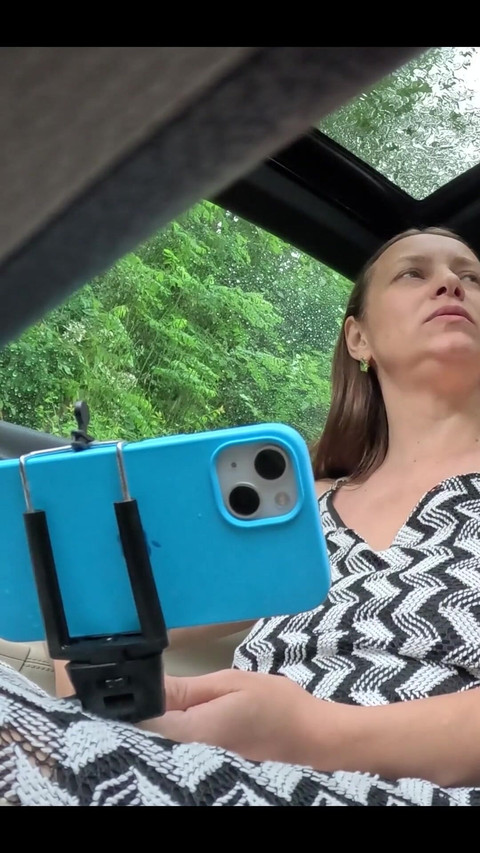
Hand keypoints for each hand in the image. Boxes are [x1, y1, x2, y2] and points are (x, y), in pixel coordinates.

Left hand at [140, 669, 353, 766]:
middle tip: (144, 674)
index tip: (126, 678)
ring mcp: (207, 752)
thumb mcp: (232, 683)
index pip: (148, 720)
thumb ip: (190, 689)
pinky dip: (183, 717)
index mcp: (196, 729)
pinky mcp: (218, 751)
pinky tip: (187, 701)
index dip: (133, 700)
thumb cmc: (276, 703)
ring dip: (166, 710)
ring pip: (173, 731)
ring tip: (165, 683)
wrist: (312, 735)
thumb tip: (154, 686)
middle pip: (157, 728)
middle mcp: (196, 748)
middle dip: (147, 704)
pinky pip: (189, 734)